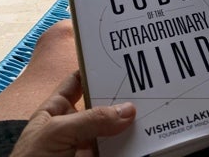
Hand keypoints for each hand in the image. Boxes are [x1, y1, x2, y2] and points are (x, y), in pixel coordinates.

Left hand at [10, 71, 135, 156]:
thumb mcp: (57, 132)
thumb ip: (91, 119)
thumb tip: (129, 110)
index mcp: (57, 109)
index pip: (78, 81)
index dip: (95, 69)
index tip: (119, 60)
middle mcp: (75, 124)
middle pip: (102, 103)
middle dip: (121, 95)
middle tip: (145, 85)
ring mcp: (88, 143)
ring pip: (114, 126)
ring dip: (130, 119)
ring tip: (151, 106)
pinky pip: (119, 149)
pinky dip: (132, 142)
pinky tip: (146, 133)